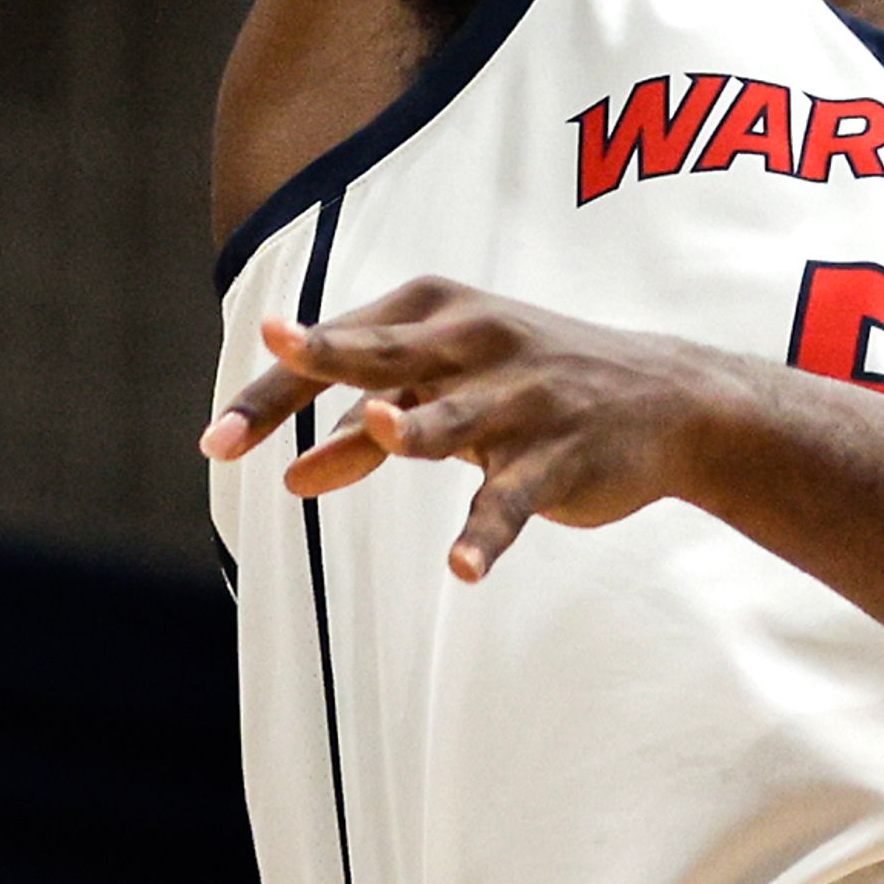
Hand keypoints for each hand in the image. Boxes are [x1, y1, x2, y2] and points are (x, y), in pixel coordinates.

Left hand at [201, 275, 741, 581]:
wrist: (671, 398)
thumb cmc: (538, 387)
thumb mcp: (455, 391)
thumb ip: (373, 428)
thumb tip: (290, 476)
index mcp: (444, 313)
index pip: (342, 348)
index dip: (273, 393)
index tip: (213, 443)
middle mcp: (481, 342)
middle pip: (380, 361)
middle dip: (312, 378)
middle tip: (240, 425)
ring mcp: (525, 399)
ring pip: (456, 419)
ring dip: (421, 426)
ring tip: (387, 431)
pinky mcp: (562, 456)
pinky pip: (514, 499)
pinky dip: (487, 533)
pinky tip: (461, 569)